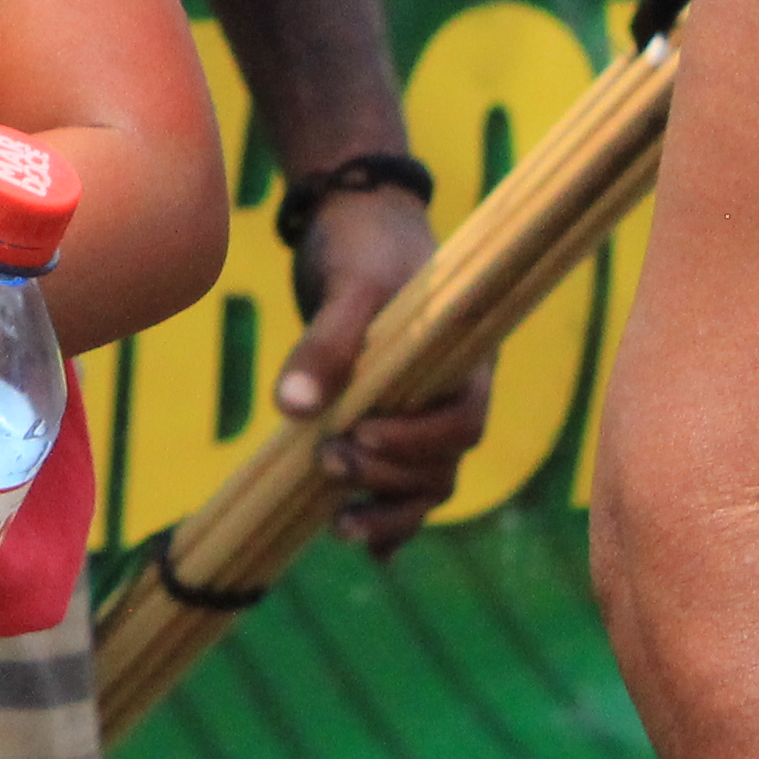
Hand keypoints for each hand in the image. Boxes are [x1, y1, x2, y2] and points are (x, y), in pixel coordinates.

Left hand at [269, 183, 467, 555]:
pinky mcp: (387, 419)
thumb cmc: (364, 245)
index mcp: (464, 363)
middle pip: (442, 465)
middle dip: (388, 478)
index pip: (462, 426)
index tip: (357, 433)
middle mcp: (451, 396)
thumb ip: (326, 342)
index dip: (414, 444)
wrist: (355, 220)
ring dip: (386, 509)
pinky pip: (398, 480)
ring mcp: (421, 412)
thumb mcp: (347, 286)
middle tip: (327, 462)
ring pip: (423, 483)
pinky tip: (353, 539)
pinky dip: (383, 513)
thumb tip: (294, 410)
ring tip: (338, 526)